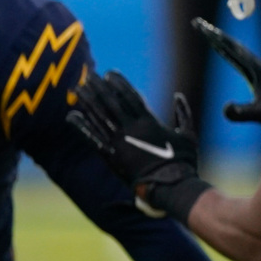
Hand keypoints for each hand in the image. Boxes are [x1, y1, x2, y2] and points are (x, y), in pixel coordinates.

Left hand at [66, 70, 210, 221]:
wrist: (172, 187)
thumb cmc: (183, 162)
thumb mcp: (189, 135)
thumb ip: (184, 114)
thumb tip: (179, 96)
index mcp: (149, 122)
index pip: (130, 96)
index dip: (118, 83)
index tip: (110, 73)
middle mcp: (131, 128)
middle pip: (110, 102)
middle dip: (99, 88)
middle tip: (89, 76)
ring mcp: (119, 142)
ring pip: (99, 116)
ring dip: (87, 101)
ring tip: (77, 89)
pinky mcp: (111, 156)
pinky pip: (92, 138)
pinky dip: (81, 126)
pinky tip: (71, 116)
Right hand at [192, 17, 260, 121]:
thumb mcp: (260, 115)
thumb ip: (241, 113)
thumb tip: (225, 107)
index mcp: (256, 68)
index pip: (231, 48)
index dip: (215, 37)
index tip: (201, 27)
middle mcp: (257, 65)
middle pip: (232, 44)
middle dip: (214, 34)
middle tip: (198, 23)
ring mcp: (257, 70)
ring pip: (236, 50)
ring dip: (221, 41)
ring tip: (207, 34)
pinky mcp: (258, 76)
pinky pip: (239, 58)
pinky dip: (228, 51)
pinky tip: (224, 51)